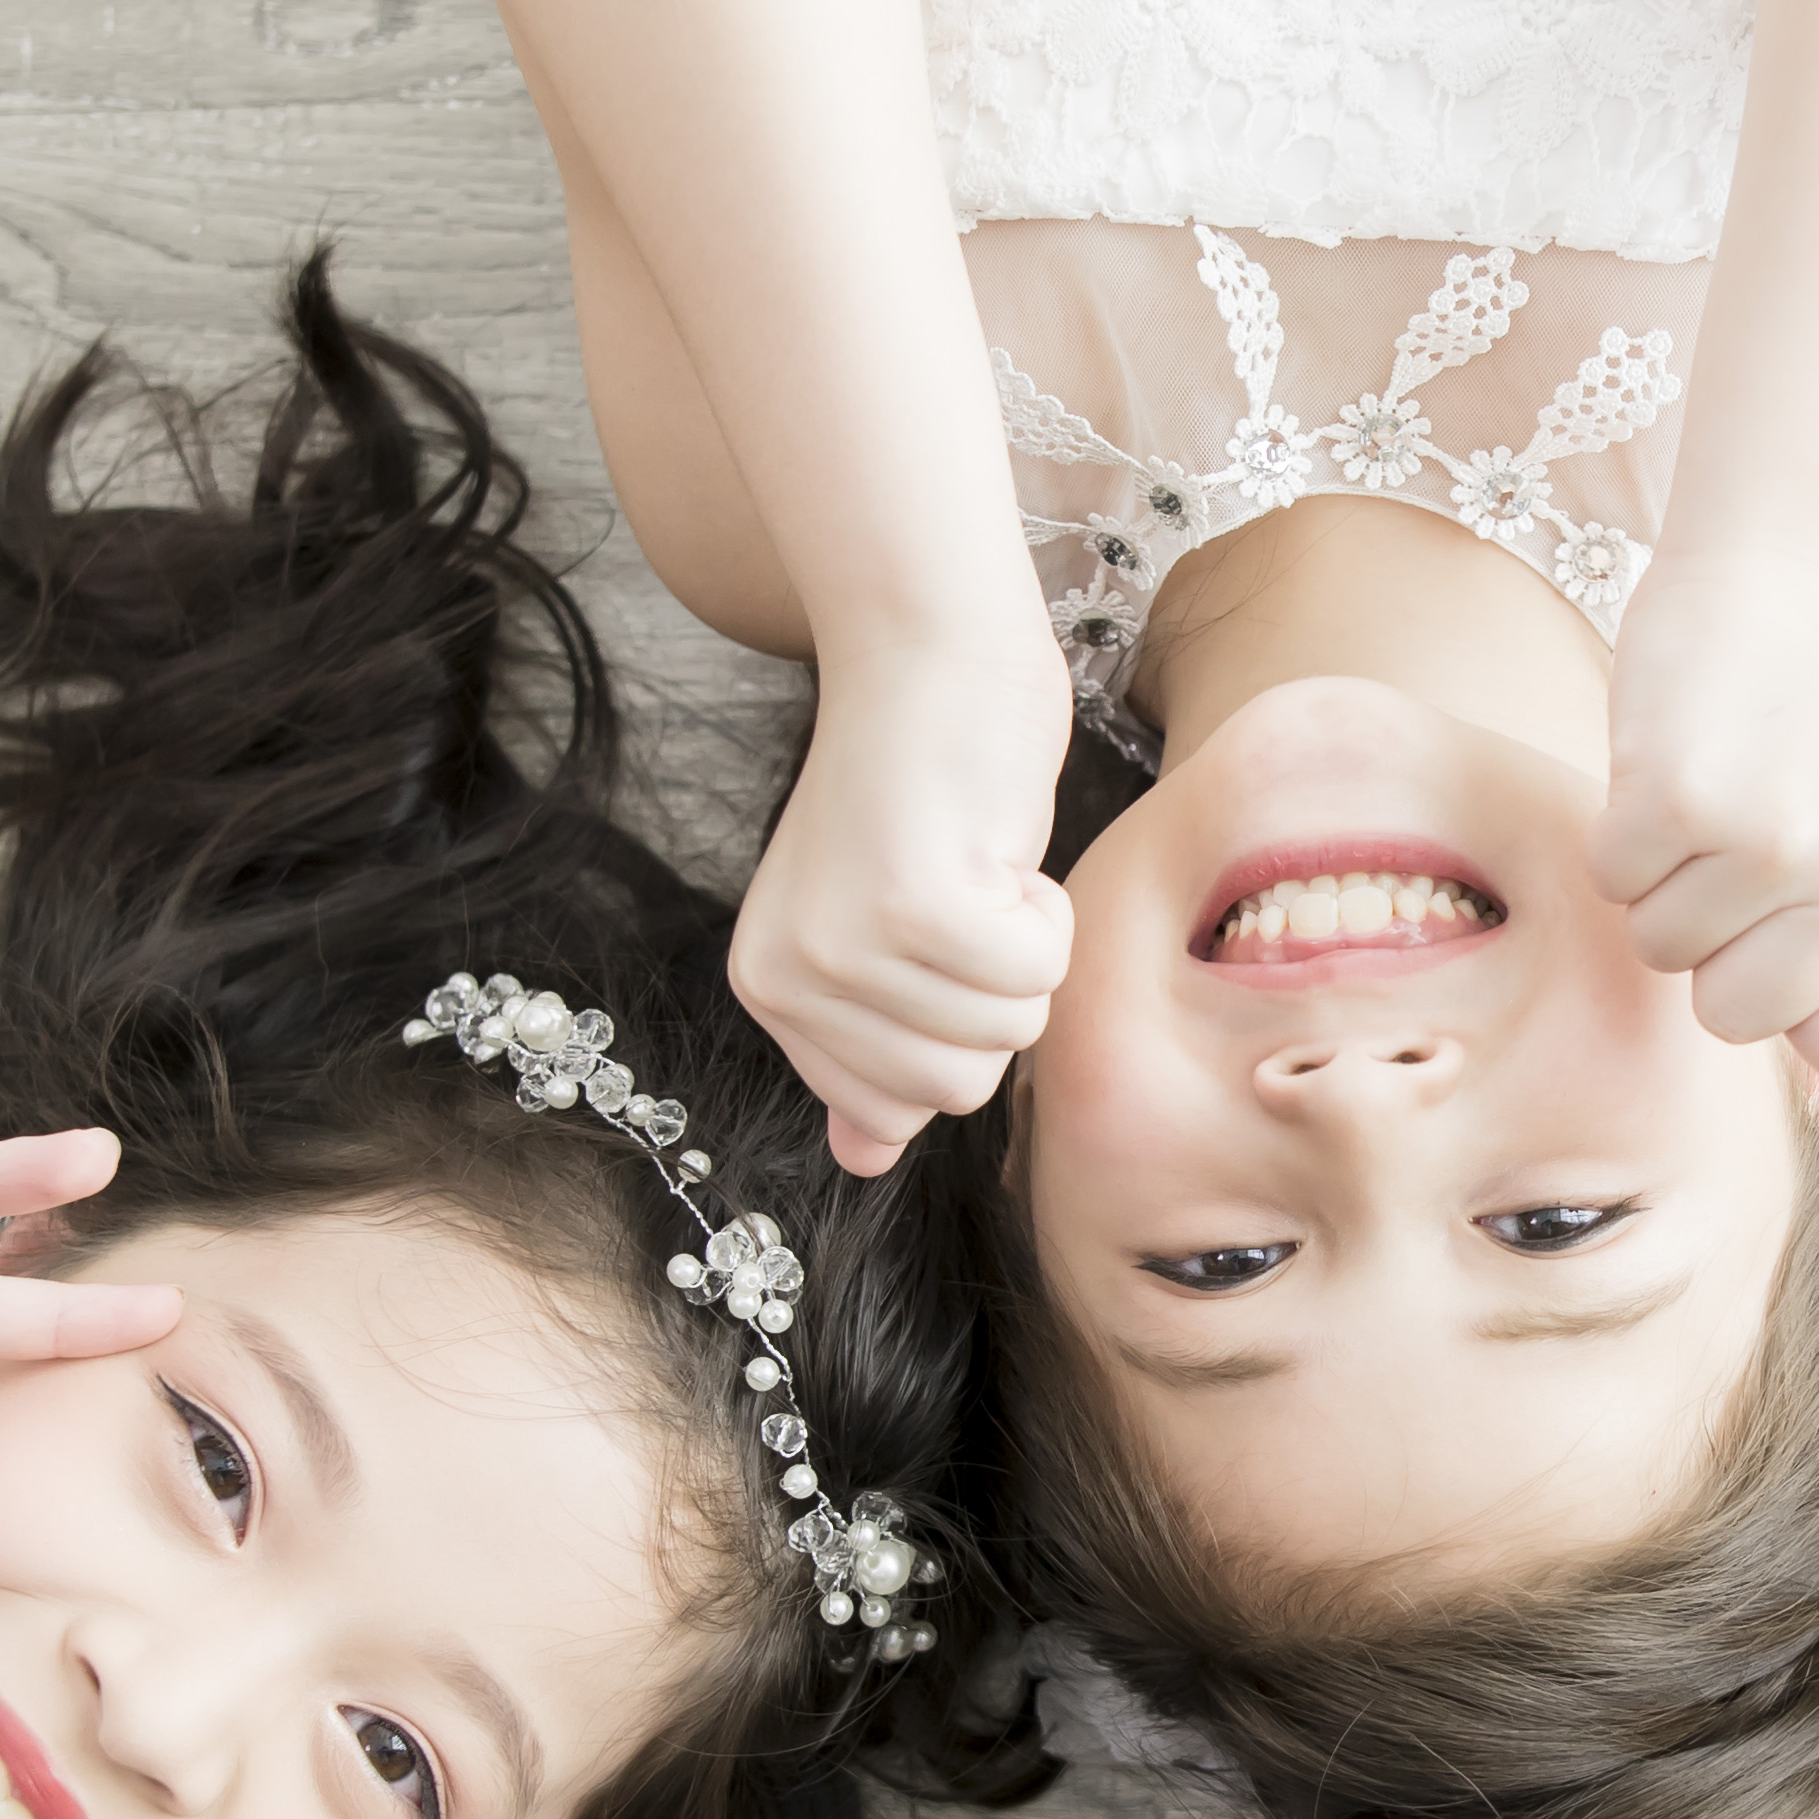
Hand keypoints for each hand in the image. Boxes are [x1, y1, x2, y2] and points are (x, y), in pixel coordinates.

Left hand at [735, 650, 1073, 1176]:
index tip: (933, 934)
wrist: (931, 656)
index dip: (952, 1030)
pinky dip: (1048, 913)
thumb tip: (866, 1162)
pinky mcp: (916, 904)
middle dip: (994, 998)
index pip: (896, 1110)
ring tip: (980, 867)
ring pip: (1005, 1035)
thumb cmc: (926, 792)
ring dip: (1028, 949)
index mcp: (771, 991)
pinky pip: (1037, 974)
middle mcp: (789, 977)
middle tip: (963, 896)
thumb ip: (869, 1054)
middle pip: (956, 1090)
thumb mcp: (884, 937)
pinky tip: (1000, 850)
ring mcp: (846, 943)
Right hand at [1591, 549, 1818, 1134]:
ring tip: (1725, 786)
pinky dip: (1625, 829)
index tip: (1808, 918)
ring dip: (1669, 878)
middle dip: (1721, 941)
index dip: (1804, 999)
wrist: (1792, 569)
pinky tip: (1678, 758)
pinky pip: (1614, 882)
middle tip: (1759, 831)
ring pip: (1662, 951)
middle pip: (1733, 1017)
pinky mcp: (1684, 798)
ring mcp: (1779, 843)